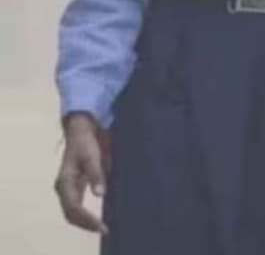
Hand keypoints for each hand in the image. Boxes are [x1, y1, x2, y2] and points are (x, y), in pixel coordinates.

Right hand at [54, 113, 108, 233]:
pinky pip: (79, 206)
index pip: (73, 208)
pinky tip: (102, 216)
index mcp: (65, 182)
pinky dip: (88, 214)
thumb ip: (96, 174)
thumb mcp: (92, 155)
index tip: (101, 226)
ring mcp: (70, 188)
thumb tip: (100, 193)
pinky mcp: (78, 186)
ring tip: (104, 227)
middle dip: (86, 224)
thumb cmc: (85, 142)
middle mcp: (65, 188)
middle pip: (71, 214)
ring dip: (86, 221)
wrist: (82, 129)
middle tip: (105, 230)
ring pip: (74, 212)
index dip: (86, 219)